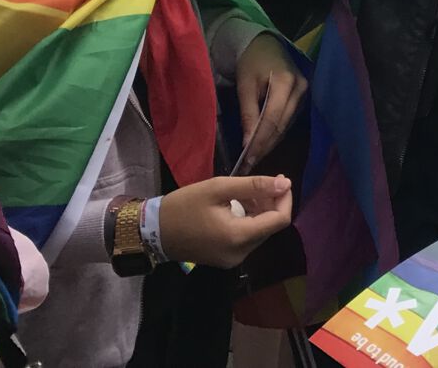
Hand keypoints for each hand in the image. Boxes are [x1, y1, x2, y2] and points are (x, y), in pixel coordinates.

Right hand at [158, 175, 293, 266]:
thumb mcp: (218, 188)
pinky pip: (247, 238)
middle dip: (271, 202)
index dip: (284, 198)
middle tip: (259, 182)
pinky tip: (240, 205)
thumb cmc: (183, 206)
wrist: (152, 232)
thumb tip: (285, 183)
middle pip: (271, 226)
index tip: (279, 179)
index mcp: (239, 237)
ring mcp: (233, 259)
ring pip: (260, 231)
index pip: (280, 220)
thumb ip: (253, 186)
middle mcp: (240, 253)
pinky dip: (250, 220)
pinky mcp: (226, 259)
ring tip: (247, 191)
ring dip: (260, 210)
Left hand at [234, 35, 306, 164]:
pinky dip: (276, 131)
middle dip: (265, 145)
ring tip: (255, 155)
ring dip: (271, 141)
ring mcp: (304, 92)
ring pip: (287, 125)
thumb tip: (248, 143)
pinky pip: (289, 119)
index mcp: (284, 82)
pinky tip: (265, 141)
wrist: (265, 45)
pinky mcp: (303, 96)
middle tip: (249, 163)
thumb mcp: (244, 85)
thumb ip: (248, 114)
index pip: (273, 119)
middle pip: (282, 125)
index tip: (248, 159)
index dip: (260, 141)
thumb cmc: (252, 62)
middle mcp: (300, 88)